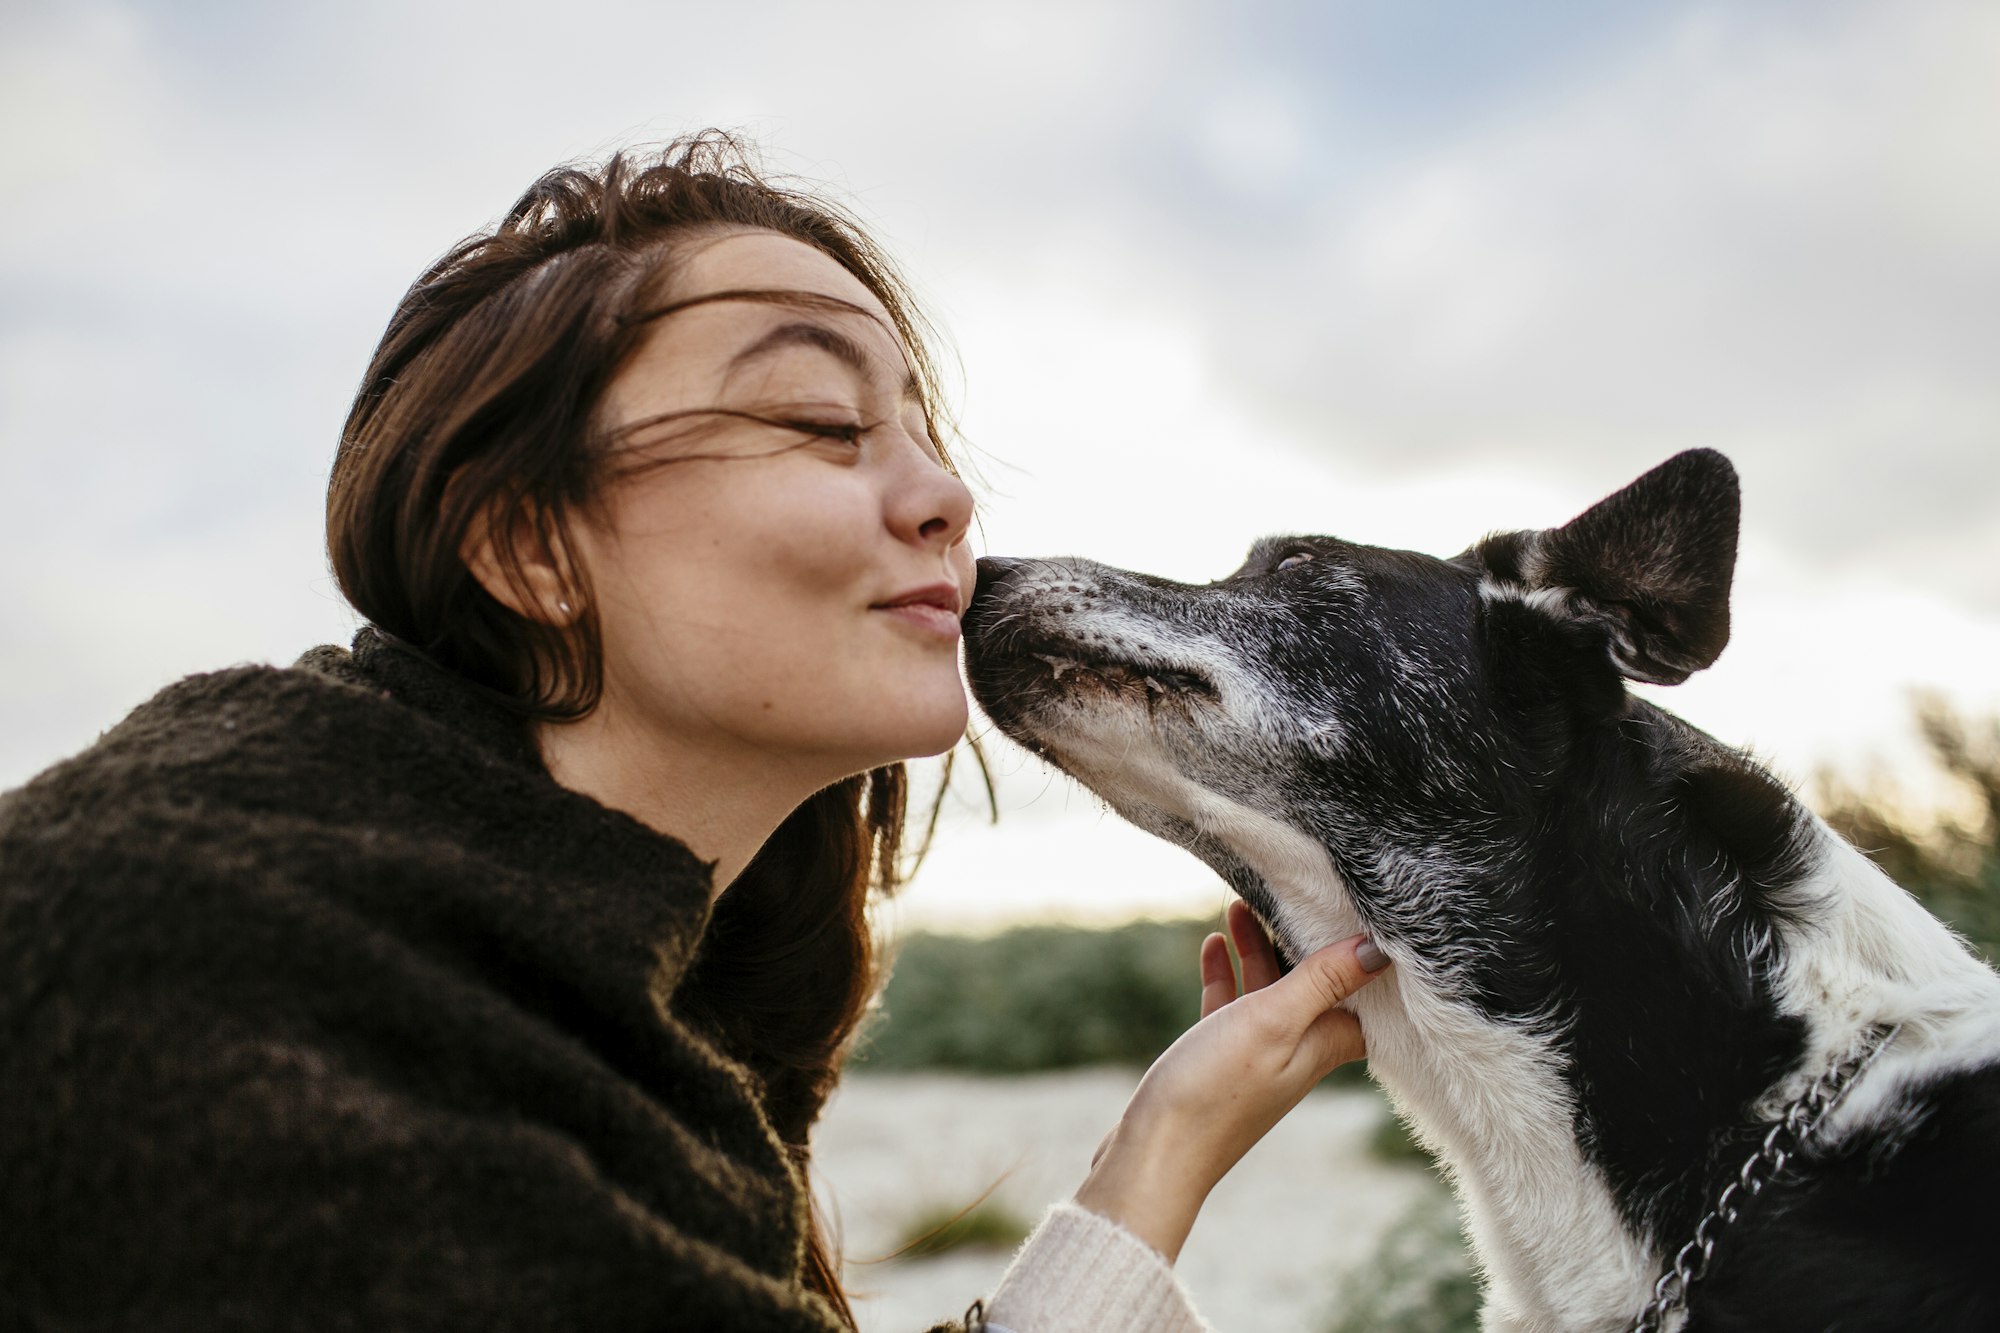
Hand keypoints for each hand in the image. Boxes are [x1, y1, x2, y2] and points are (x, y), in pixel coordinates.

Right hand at [1073, 901, 1388, 1261]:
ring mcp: (1256, 1059)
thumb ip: (1323, 982)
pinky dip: (1225, 974)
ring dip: (1256, 948)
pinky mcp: (1219, 1062)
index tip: (1354, 911)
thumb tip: (1381, 950)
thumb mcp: (1272, 1023)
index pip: (1359, 994)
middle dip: (1299, 937)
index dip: (1361, 956)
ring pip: (1268, 991)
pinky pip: (1230, 1008)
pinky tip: (1211, 947)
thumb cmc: (1215, 1091)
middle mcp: (1297, 1053)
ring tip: (1237, 904)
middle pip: (1312, 984)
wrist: (1153, 1156)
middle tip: (1284, 890)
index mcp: (1321, 1045)